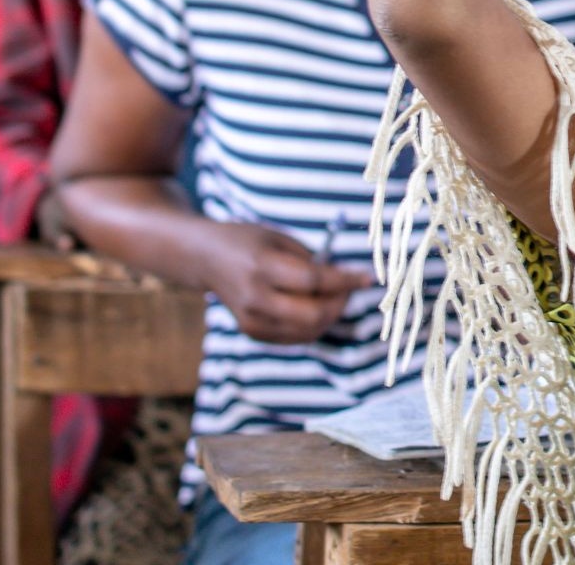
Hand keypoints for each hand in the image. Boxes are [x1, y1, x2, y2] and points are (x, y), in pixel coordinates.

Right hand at [202, 222, 371, 344]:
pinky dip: (312, 325)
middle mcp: (255, 297)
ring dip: (329, 316)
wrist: (205, 258)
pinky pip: (294, 337)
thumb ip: (308, 259)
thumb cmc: (248, 241)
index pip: (313, 280)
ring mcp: (251, 319)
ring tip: (334, 296)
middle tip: (349, 289)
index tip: (368, 278)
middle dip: (339, 303)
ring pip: (307, 330)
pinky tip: (315, 307)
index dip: (345, 281)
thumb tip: (342, 279)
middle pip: (312, 313)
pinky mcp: (251, 331)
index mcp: (262, 266)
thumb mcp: (278, 237)